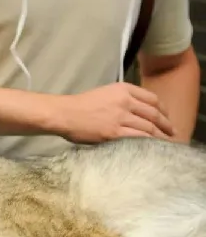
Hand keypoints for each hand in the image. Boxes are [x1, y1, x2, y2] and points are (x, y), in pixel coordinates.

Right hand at [55, 82, 175, 143]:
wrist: (64, 113)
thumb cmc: (79, 105)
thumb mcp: (104, 93)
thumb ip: (121, 98)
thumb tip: (136, 111)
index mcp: (123, 89)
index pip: (152, 98)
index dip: (163, 109)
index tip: (166, 117)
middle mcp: (125, 101)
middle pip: (154, 113)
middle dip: (166, 124)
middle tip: (172, 133)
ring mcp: (120, 117)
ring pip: (149, 127)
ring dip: (160, 136)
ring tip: (166, 143)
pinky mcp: (115, 132)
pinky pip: (139, 138)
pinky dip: (149, 143)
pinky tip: (153, 147)